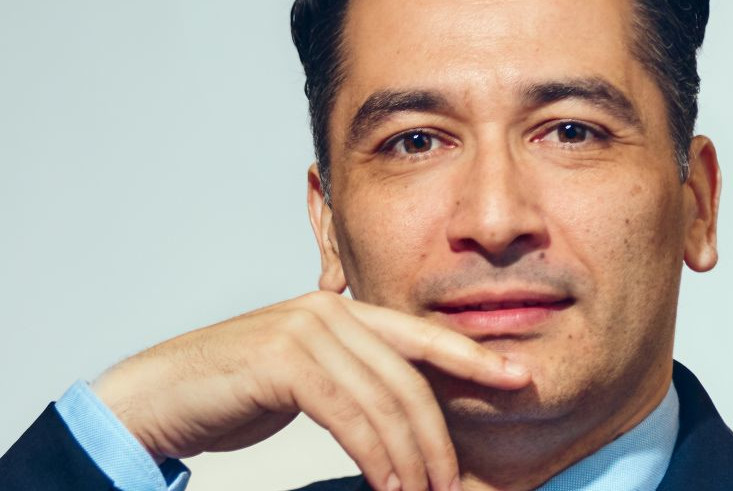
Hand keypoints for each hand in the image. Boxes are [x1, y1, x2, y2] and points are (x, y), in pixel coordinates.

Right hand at [92, 290, 530, 490]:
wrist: (162, 394)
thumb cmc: (238, 391)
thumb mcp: (310, 378)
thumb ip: (356, 379)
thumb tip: (405, 414)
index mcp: (345, 311)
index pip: (423, 338)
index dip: (474, 358)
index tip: (518, 379)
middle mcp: (331, 312)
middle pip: (410, 378)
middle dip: (439, 436)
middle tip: (452, 483)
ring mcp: (307, 330)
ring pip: (384, 400)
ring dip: (410, 457)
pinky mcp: (283, 360)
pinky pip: (349, 414)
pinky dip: (375, 455)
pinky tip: (388, 483)